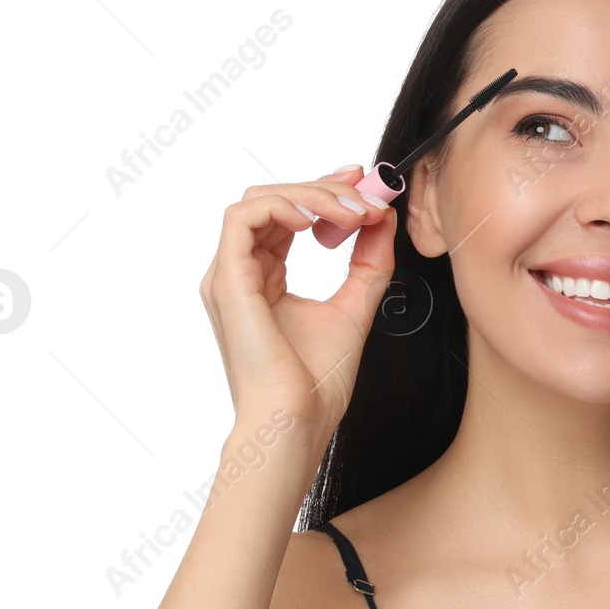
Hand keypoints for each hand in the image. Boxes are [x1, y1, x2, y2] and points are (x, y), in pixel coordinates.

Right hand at [198, 163, 398, 443]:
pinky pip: (243, 217)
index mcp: (263, 279)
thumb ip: (369, 264)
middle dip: (326, 189)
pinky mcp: (226, 280)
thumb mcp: (354, 308)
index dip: (324, 191)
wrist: (295, 423)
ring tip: (355, 213)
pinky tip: (319, 220)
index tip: (364, 185)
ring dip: (312, 195)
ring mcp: (228, 276)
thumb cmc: (315, 386)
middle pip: (275, 201)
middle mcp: (240, 273)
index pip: (288, 216)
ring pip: (259, 201)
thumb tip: (383, 219)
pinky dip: (283, 206)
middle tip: (368, 196)